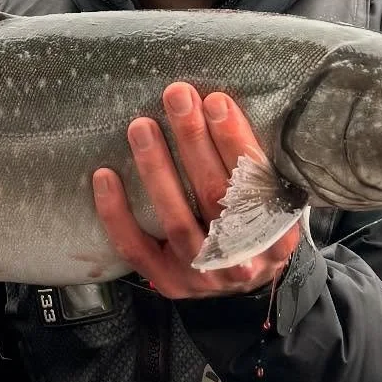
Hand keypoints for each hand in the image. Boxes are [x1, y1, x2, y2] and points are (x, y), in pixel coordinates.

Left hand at [93, 82, 301, 298]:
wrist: (242, 284)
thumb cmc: (254, 225)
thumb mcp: (272, 202)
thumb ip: (257, 167)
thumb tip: (220, 105)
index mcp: (277, 235)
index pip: (256, 184)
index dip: (235, 142)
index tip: (216, 102)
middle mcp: (242, 259)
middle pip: (215, 195)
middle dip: (194, 140)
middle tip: (177, 97)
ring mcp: (203, 275)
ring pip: (175, 219)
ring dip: (156, 168)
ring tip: (142, 127)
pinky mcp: (167, 282)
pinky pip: (136, 247)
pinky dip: (117, 212)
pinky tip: (105, 176)